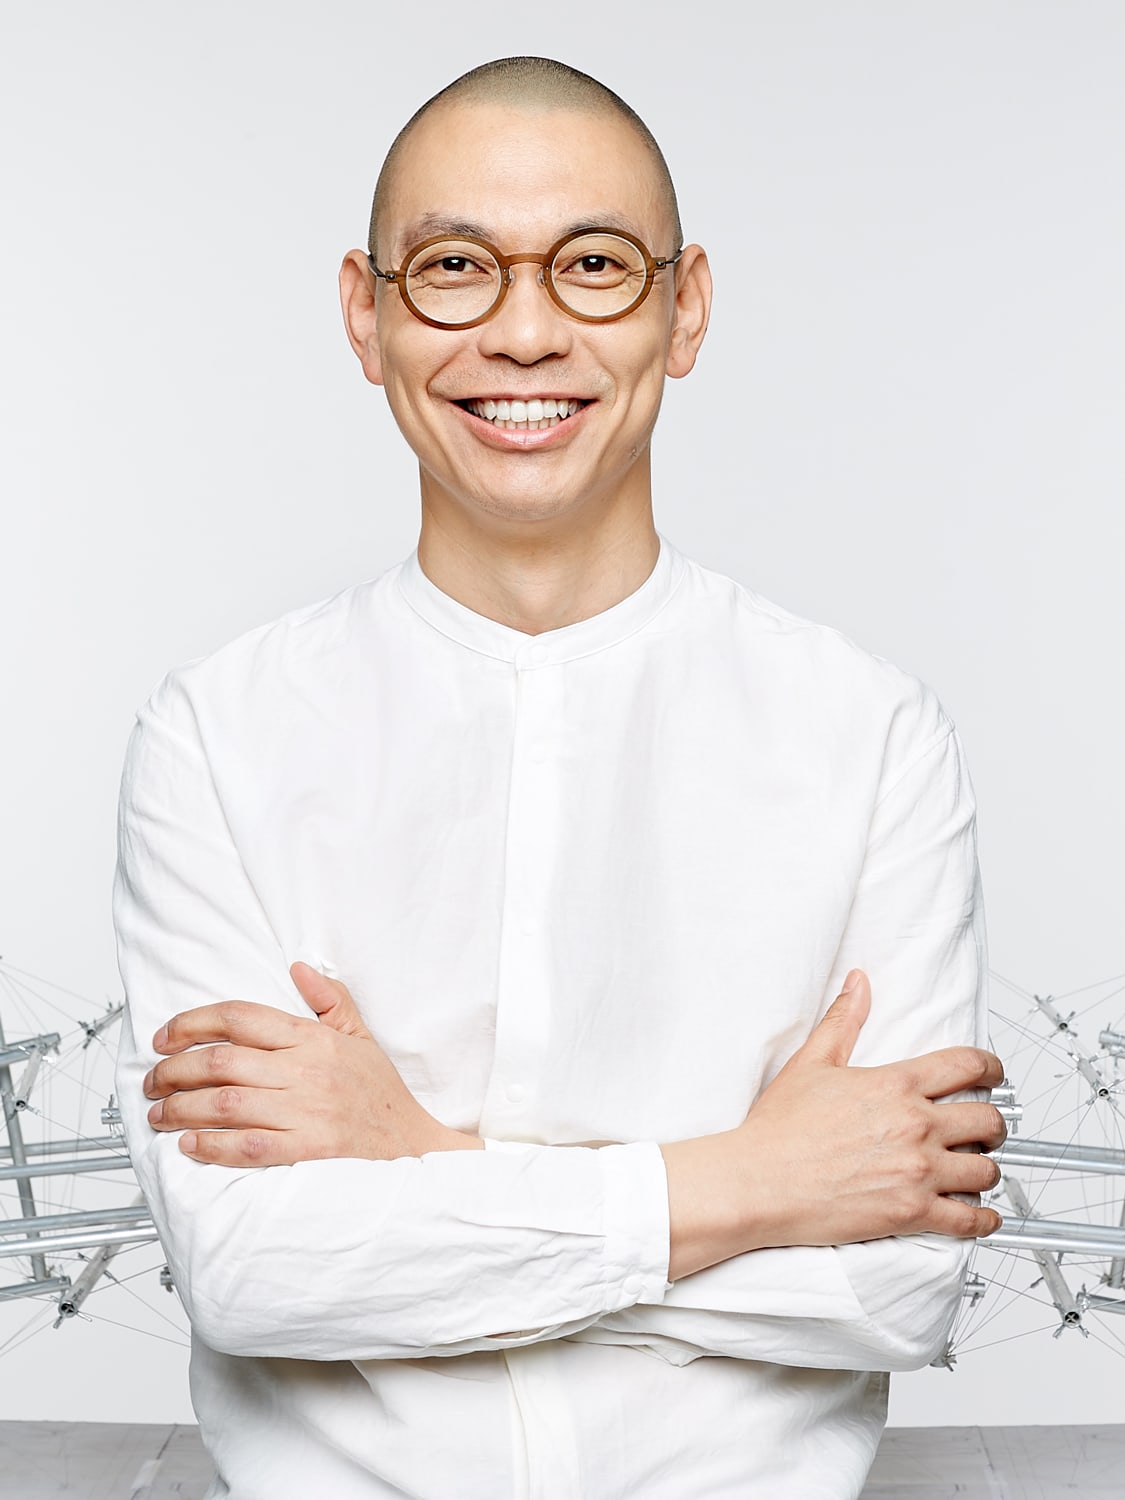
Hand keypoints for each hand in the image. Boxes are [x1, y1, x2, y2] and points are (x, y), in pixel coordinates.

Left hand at [143, 962, 483, 1166]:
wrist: (414, 1146)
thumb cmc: (382, 1094)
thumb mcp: (362, 1037)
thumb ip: (330, 1000)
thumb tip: (299, 968)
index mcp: (314, 1039)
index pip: (241, 1018)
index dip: (193, 1023)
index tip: (164, 1037)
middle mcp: (305, 1071)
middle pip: (221, 1061)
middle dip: (174, 1069)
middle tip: (153, 1079)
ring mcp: (306, 1112)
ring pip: (225, 1103)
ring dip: (181, 1107)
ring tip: (159, 1112)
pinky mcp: (307, 1150)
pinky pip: (247, 1146)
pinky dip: (211, 1145)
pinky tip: (189, 1143)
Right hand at [661, 970, 1006, 1278]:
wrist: (760, 1181)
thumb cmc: (780, 1128)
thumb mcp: (811, 1062)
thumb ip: (843, 1020)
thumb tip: (859, 982)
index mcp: (896, 1085)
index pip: (967, 1066)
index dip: (991, 1068)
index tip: (994, 1075)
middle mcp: (915, 1126)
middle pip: (988, 1120)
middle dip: (994, 1124)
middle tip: (987, 1129)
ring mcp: (917, 1172)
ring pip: (985, 1171)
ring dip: (986, 1169)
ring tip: (976, 1170)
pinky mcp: (911, 1213)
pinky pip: (969, 1220)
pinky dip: (983, 1220)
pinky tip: (982, 1216)